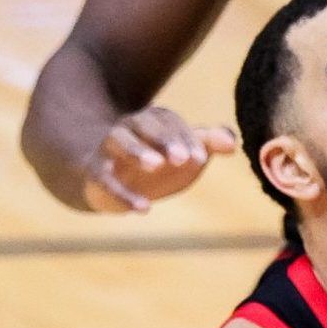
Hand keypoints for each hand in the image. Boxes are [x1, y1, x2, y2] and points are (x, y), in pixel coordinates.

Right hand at [81, 109, 237, 213]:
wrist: (111, 177)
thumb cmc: (158, 158)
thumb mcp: (186, 150)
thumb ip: (208, 143)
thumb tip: (232, 143)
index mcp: (155, 118)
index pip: (172, 122)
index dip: (188, 139)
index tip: (202, 158)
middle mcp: (131, 126)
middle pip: (146, 123)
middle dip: (165, 138)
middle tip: (183, 158)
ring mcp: (109, 145)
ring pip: (120, 141)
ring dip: (137, 151)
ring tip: (156, 166)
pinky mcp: (94, 169)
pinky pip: (103, 177)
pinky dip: (122, 193)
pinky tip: (144, 209)